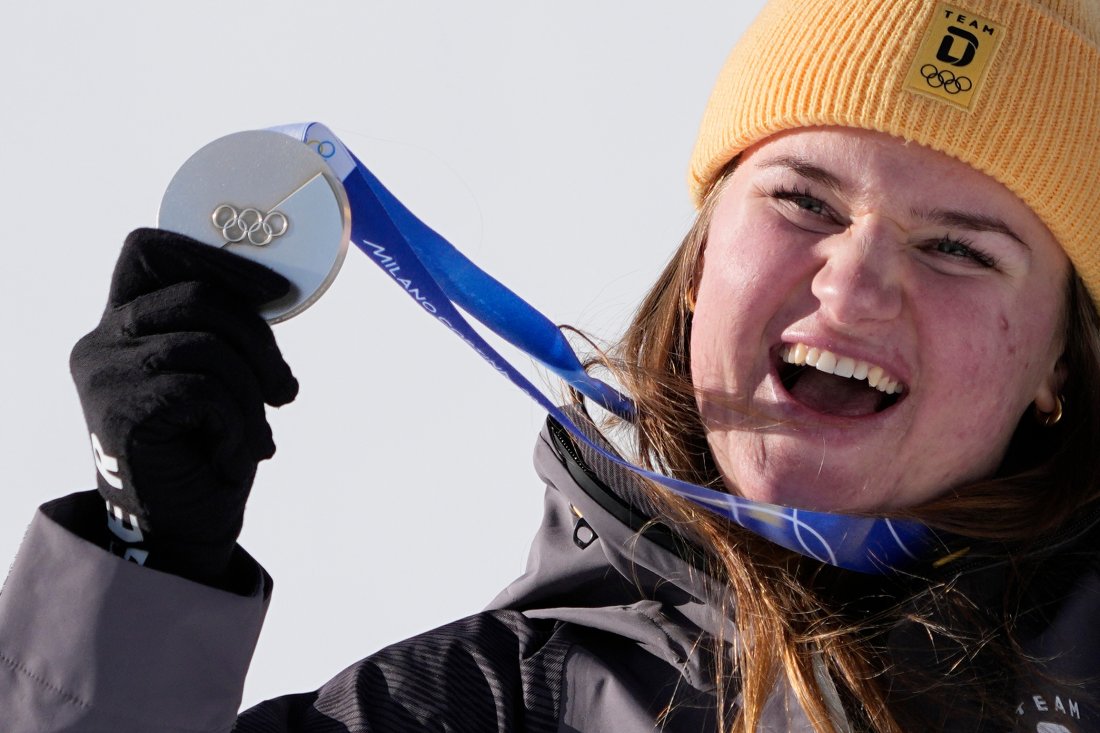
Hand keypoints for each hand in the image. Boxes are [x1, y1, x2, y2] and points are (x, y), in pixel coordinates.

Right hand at [70, 228, 297, 583]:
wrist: (184, 528)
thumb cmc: (206, 447)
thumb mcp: (217, 374)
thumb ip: (222, 330)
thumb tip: (271, 289)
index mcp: (122, 322)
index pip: (149, 250)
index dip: (216, 259)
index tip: (274, 292)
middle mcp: (100, 341)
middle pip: (196, 297)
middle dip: (259, 339)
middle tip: (284, 388)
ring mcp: (103, 376)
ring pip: (207, 347)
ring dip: (251, 393)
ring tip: (259, 432)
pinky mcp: (119, 412)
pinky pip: (203, 391)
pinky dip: (237, 423)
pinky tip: (240, 452)